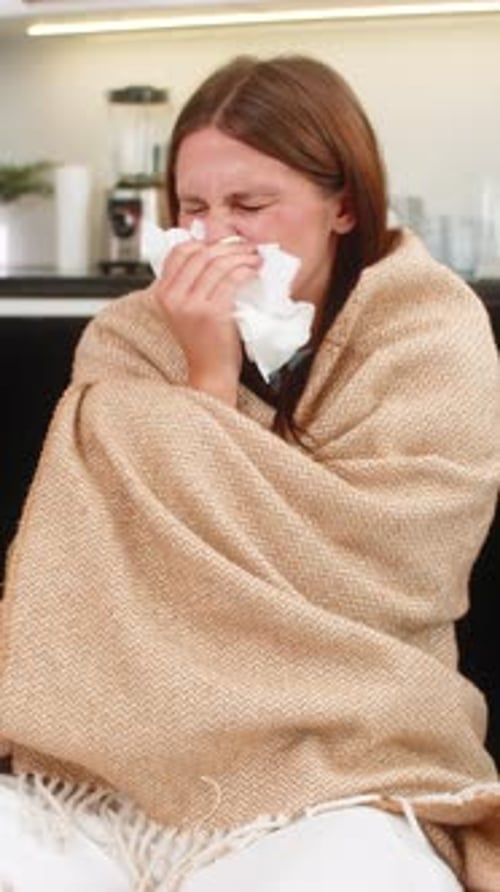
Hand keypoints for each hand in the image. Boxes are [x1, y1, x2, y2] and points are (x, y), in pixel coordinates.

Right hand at [154, 239, 260, 404]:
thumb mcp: (186, 310)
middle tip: (247, 248)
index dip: (205, 242)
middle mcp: (172, 297)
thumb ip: (190, 284)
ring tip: (255, 258)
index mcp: (163, 293)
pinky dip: (246, 270)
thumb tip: (212, 252)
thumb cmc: (204, 343)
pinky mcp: (212, 313)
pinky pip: (231, 279)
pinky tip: (255, 271)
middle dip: (228, 247)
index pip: (180, 251)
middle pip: (201, 254)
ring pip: (218, 264)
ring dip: (241, 256)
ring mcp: (191, 305)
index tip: (225, 245)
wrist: (210, 373)